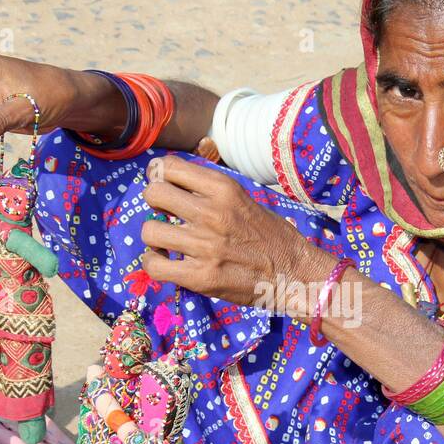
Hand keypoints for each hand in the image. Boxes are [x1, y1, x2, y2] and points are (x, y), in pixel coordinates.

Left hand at [138, 156, 334, 308]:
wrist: (294, 273)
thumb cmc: (270, 235)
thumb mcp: (243, 198)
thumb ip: (209, 190)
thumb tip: (169, 180)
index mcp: (224, 189)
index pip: (170, 166)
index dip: (159, 175)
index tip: (163, 184)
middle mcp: (212, 213)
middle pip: (154, 193)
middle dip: (155, 202)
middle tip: (165, 213)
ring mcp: (205, 247)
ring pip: (150, 230)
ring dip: (155, 236)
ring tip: (168, 241)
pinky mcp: (201, 277)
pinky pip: (154, 265)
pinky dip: (155, 263)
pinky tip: (167, 262)